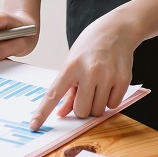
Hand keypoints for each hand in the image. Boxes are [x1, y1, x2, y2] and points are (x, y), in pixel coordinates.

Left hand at [28, 14, 133, 129]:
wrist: (115, 30)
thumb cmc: (89, 47)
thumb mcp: (72, 63)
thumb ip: (67, 89)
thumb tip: (61, 113)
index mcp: (70, 66)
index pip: (53, 94)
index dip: (43, 112)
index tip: (34, 126)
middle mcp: (89, 71)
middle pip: (82, 110)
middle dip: (82, 108)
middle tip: (85, 93)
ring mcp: (107, 75)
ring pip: (98, 110)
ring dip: (96, 105)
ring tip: (97, 86)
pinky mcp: (123, 79)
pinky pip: (113, 105)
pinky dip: (110, 100)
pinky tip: (109, 84)